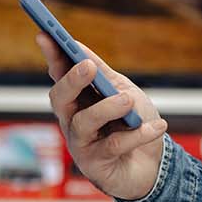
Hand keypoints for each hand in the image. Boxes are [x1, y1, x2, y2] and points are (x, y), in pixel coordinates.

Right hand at [40, 34, 169, 201]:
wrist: (154, 167)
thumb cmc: (134, 125)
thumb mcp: (124, 92)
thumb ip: (103, 74)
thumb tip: (78, 47)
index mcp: (77, 99)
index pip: (59, 74)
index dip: (50, 55)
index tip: (45, 33)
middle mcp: (72, 120)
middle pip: (60, 98)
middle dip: (71, 80)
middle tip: (88, 66)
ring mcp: (81, 144)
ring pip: (83, 122)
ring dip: (105, 108)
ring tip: (126, 101)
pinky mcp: (95, 165)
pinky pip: (114, 145)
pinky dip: (137, 134)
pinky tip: (156, 127)